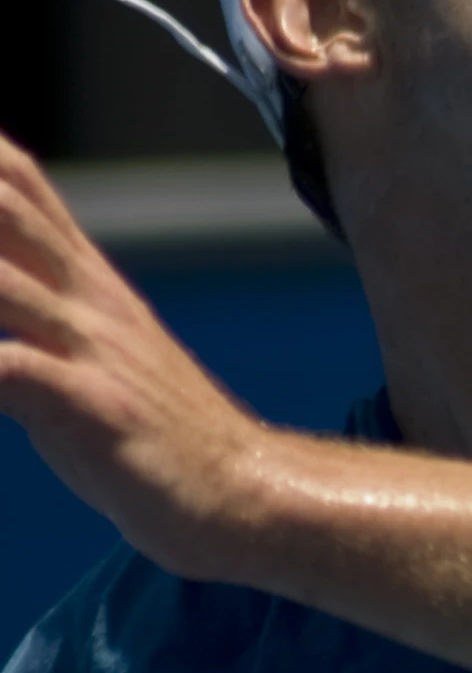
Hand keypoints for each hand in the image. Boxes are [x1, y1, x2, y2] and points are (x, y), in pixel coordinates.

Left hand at [0, 131, 269, 577]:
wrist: (245, 493)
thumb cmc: (156, 435)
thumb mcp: (94, 350)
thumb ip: (35, 310)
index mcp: (87, 279)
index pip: (19, 178)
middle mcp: (88, 297)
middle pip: (4, 201)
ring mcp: (93, 347)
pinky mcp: (95, 406)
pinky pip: (8, 370)